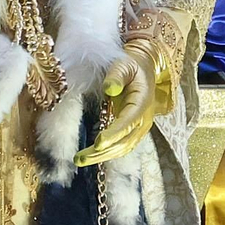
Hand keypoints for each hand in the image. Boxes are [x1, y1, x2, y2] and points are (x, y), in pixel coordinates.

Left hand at [74, 39, 172, 167]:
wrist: (144, 69)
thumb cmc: (131, 65)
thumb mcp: (124, 64)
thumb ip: (116, 75)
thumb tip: (109, 89)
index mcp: (142, 102)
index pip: (128, 122)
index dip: (114, 134)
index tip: (98, 143)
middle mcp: (143, 119)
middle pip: (124, 142)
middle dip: (102, 152)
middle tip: (80, 158)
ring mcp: (139, 127)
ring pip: (122, 148)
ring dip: (102, 156)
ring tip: (80, 160)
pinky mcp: (132, 130)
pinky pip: (120, 146)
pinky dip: (106, 153)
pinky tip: (90, 155)